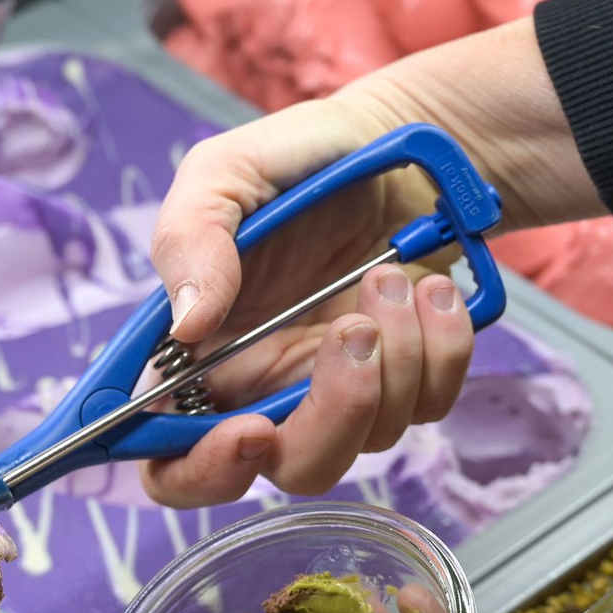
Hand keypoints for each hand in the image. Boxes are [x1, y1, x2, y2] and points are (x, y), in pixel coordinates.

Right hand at [142, 16, 603, 505]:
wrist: (397, 142)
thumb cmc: (295, 160)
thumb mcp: (224, 175)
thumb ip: (189, 242)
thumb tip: (186, 325)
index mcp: (201, 359)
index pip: (171, 458)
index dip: (199, 470)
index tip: (247, 434)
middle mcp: (266, 389)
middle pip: (285, 467)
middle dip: (328, 419)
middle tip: (350, 336)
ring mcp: (338, 391)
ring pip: (366, 443)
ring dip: (393, 355)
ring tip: (389, 273)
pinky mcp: (406, 381)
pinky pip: (430, 404)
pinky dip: (441, 346)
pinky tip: (428, 288)